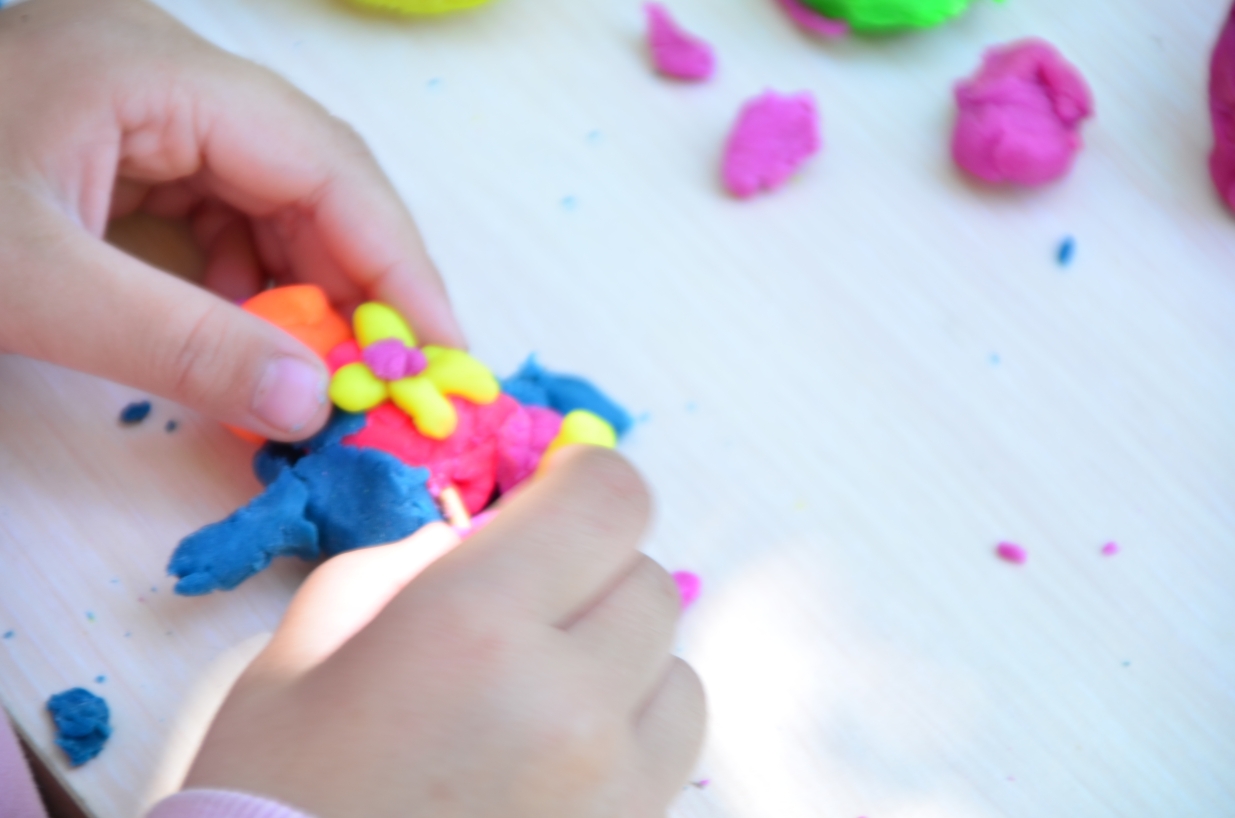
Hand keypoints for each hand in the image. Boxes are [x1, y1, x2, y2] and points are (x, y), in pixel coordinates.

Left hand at [0, 0, 461, 439]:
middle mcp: (168, 76)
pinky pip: (219, 214)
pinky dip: (246, 283)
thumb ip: (179, 346)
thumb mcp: (30, 288)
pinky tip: (245, 337)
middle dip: (358, 284)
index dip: (399, 265)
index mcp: (158, 73)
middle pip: (313, 178)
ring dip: (304, 290)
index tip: (443, 358)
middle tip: (390, 383)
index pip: (328, 164)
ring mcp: (143, 109)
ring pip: (272, 198)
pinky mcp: (120, 150)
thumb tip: (309, 407)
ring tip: (321, 375)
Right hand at [184, 448, 706, 816]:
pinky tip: (558, 756)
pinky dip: (631, 732)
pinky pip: (670, 754)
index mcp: (475, 627)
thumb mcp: (299, 658)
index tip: (550, 493)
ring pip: (678, 670)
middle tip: (524, 601)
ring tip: (544, 689)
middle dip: (591, 571)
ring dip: (623, 657)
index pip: (609, 499)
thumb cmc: (269, 803)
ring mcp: (615, 789)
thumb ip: (396, 570)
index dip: (583, 480)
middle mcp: (569, 703)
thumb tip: (471, 542)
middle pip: (648, 580)